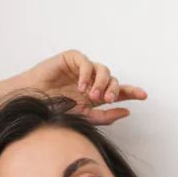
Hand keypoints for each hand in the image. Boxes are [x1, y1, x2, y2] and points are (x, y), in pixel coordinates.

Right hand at [21, 49, 147, 125]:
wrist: (33, 102)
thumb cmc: (55, 111)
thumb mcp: (84, 118)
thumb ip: (105, 117)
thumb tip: (126, 111)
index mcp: (96, 96)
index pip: (118, 92)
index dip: (131, 92)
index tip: (143, 96)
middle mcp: (92, 81)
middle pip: (113, 80)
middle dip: (114, 90)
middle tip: (108, 100)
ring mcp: (82, 69)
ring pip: (103, 70)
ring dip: (101, 83)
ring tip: (92, 96)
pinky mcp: (71, 59)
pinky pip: (85, 62)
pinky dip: (86, 74)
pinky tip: (81, 87)